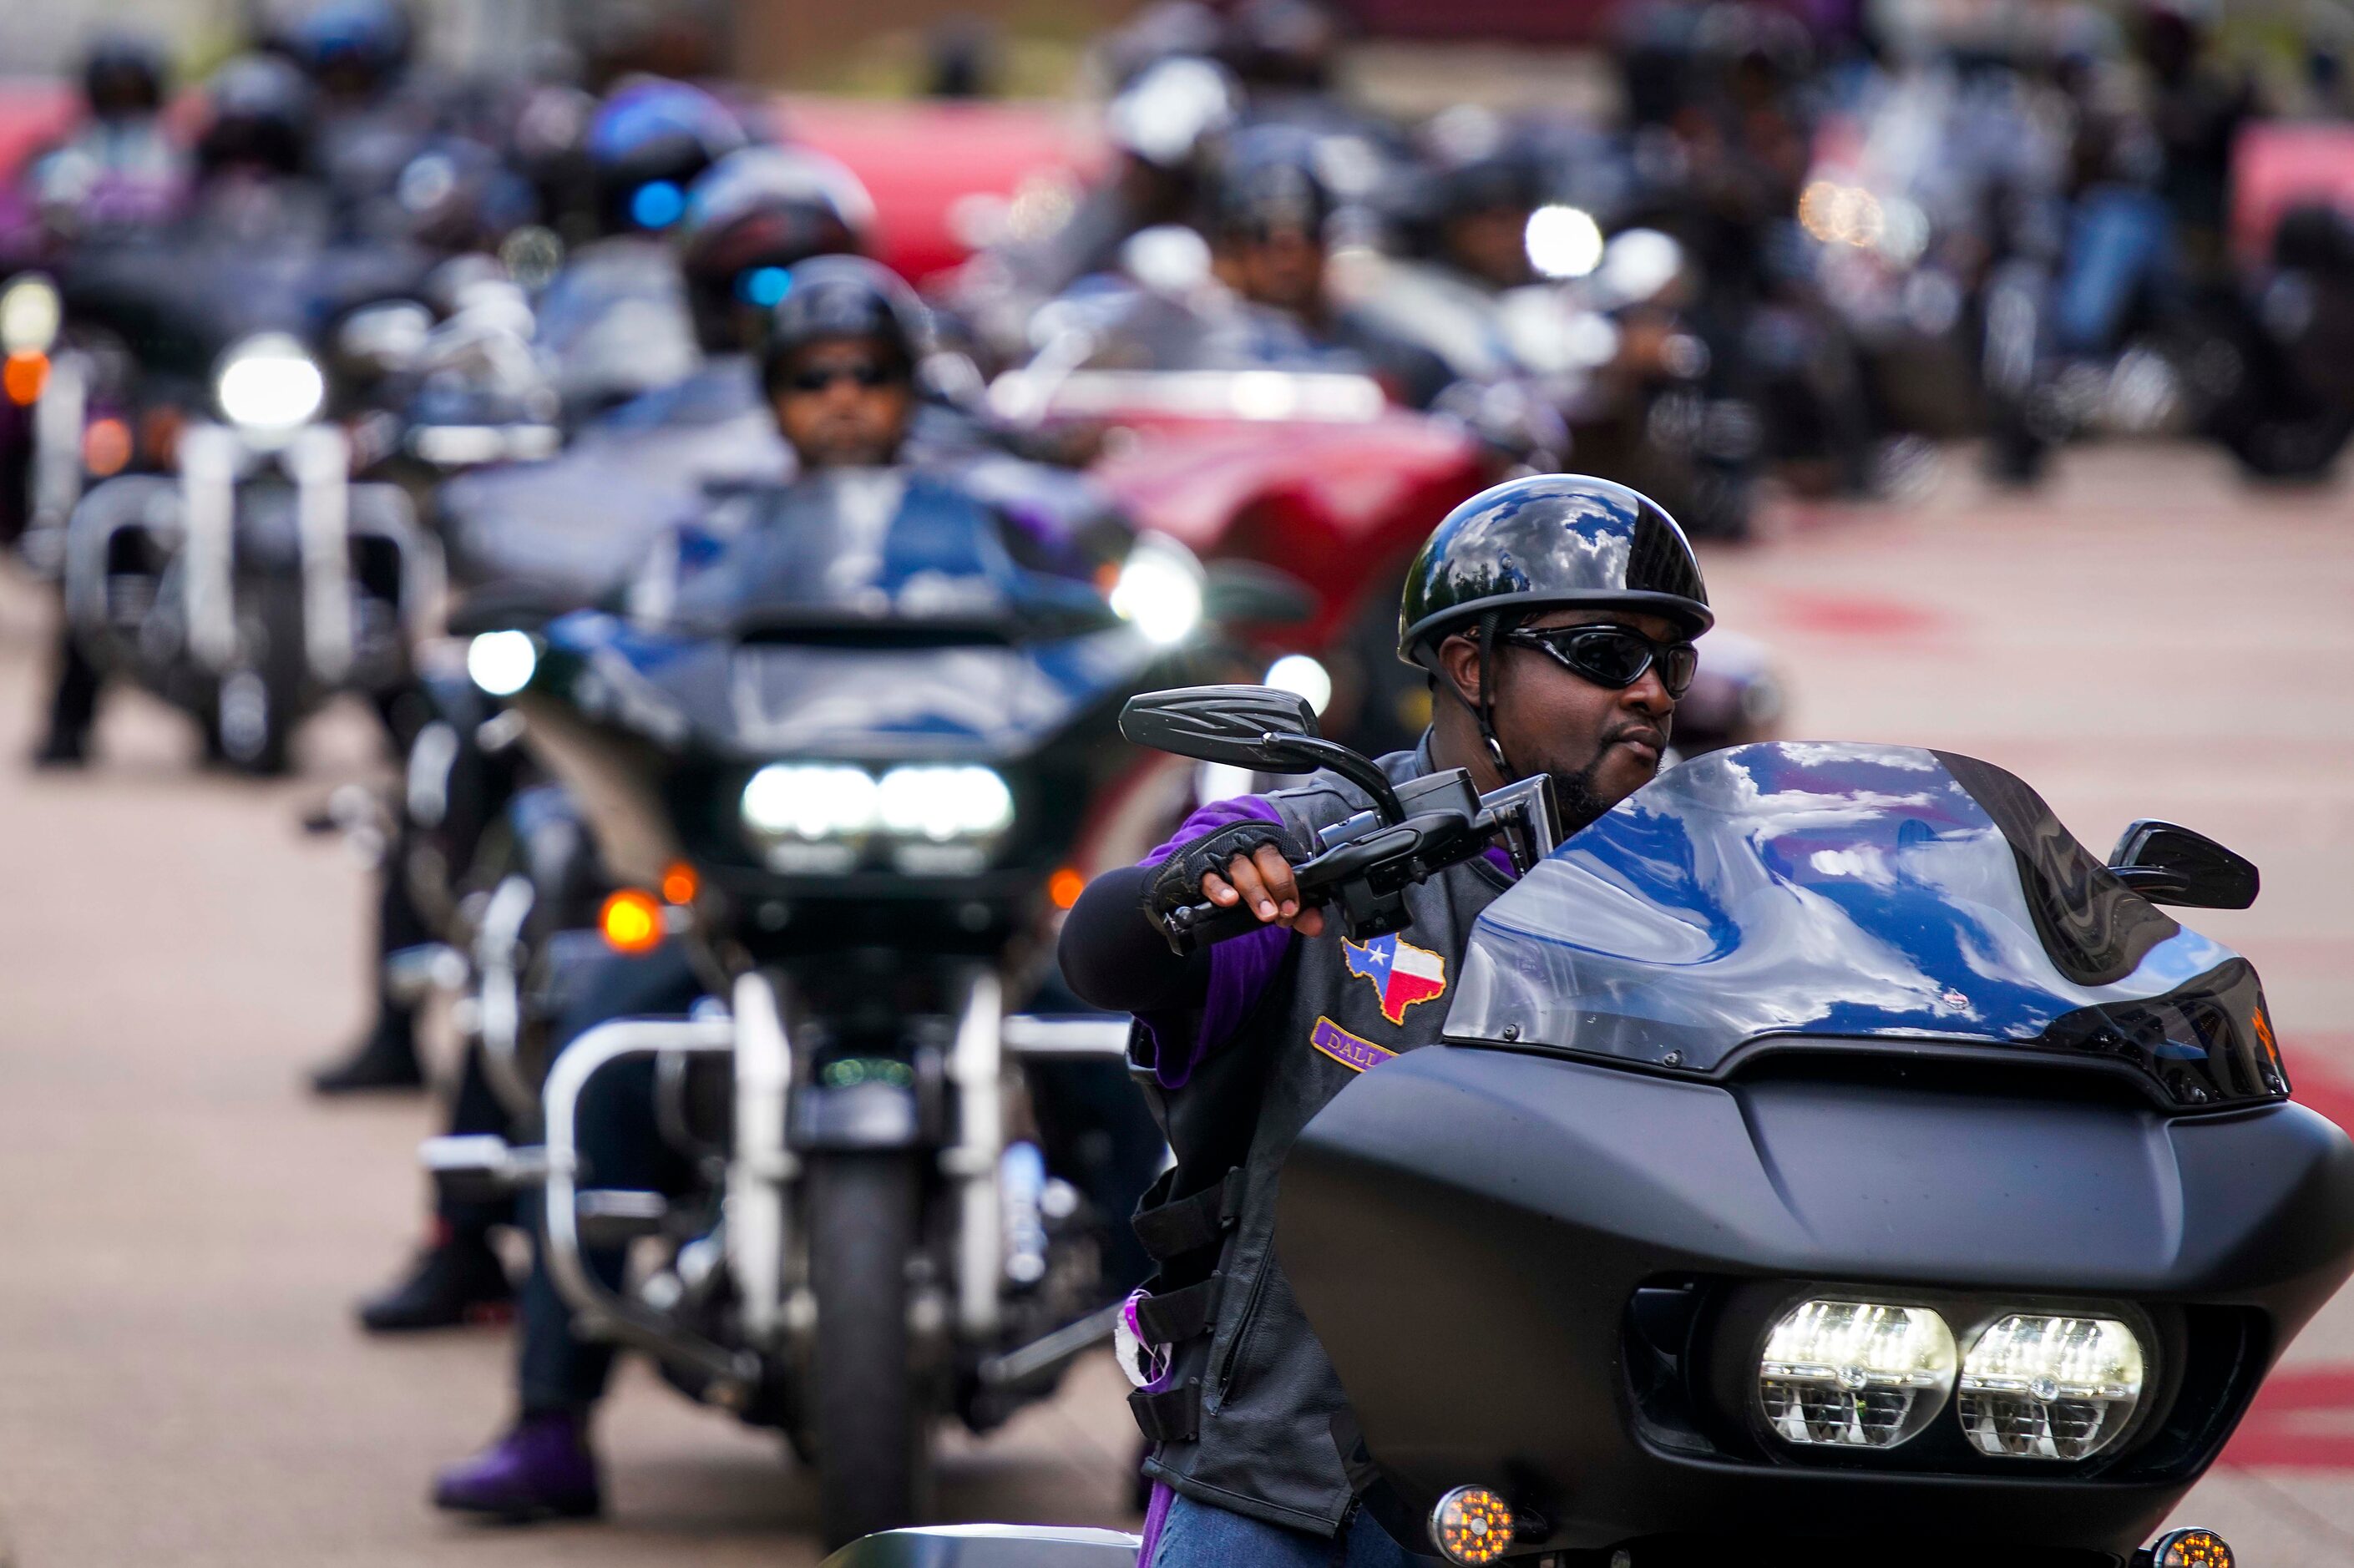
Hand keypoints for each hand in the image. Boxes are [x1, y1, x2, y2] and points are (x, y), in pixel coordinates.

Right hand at [1199, 843, 1324, 935]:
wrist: (1204, 866)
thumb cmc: (1248, 878)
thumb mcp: (1273, 892)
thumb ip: (1297, 910)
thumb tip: (1316, 926)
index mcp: (1270, 846)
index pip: (1286, 859)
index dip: (1291, 884)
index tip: (1293, 909)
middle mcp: (1248, 845)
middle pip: (1266, 857)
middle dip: (1278, 885)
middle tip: (1282, 913)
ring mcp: (1224, 855)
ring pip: (1240, 867)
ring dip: (1255, 891)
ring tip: (1264, 914)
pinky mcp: (1201, 868)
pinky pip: (1209, 876)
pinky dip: (1219, 888)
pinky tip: (1229, 901)